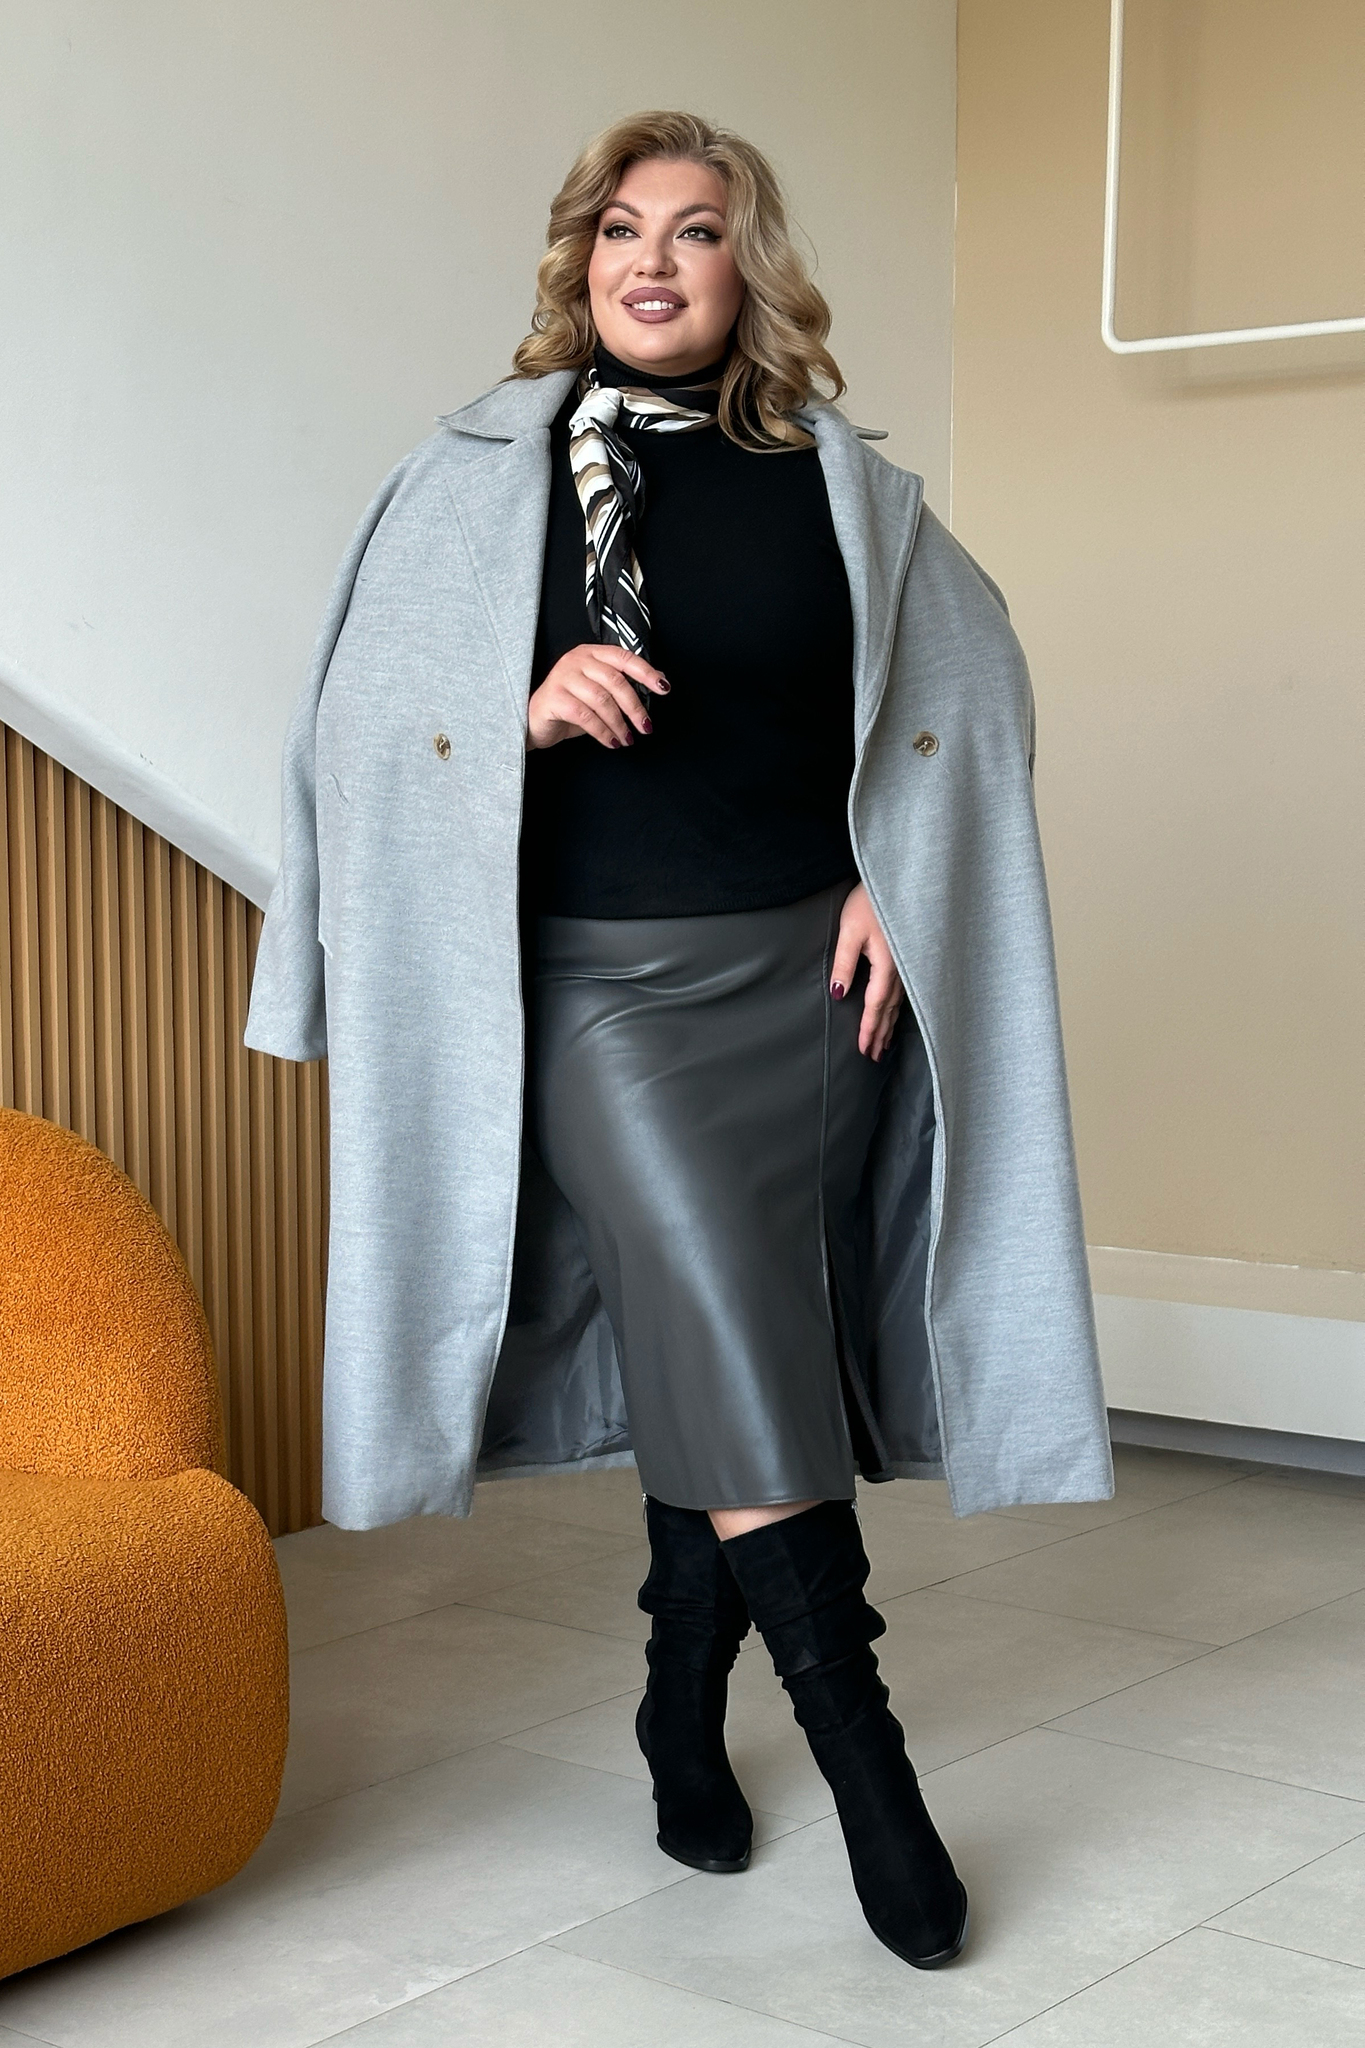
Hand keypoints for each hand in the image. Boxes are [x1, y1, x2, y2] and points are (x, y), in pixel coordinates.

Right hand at [526, 645, 669, 750]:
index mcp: (591, 653)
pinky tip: (612, 742)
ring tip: (628, 738)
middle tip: (646, 726)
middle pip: (615, 681)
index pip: (624, 657)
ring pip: (602, 700)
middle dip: (635, 707)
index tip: (663, 688)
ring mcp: (563, 677)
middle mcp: (576, 660)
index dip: (646, 672)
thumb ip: (622, 686)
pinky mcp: (554, 698)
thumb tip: (659, 683)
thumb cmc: (570, 706)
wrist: (535, 721)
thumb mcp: (599, 692)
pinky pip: (586, 716)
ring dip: (619, 724)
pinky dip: (603, 732)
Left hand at [830, 882, 903, 1060]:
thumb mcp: (850, 931)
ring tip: (883, 1045)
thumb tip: (838, 994)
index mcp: (887, 965)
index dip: (869, 1029)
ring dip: (890, 1025)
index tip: (863, 1049)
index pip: (875, 1006)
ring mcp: (907, 965)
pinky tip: (895, 1015)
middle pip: (889, 1010)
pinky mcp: (907, 958)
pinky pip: (904, 992)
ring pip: (898, 1003)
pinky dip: (897, 1009)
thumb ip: (843, 963)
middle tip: (873, 1056)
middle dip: (880, 1034)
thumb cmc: (870, 902)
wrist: (899, 882)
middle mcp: (902, 970)